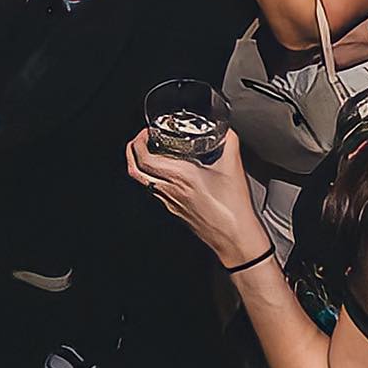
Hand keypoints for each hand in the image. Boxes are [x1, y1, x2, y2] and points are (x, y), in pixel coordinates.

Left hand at [126, 127, 269, 268]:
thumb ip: (229, 141)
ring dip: (139, 165)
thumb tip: (226, 129)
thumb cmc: (233, 209)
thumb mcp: (233, 167)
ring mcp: (170, 203)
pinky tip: (164, 173)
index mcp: (180, 177)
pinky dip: (152, 178)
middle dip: (132, 152)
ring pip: (142, 182)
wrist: (235, 239)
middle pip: (135, 171)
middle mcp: (169, 190)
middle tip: (139, 140)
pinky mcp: (175, 211)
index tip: (145, 132)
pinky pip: (154, 191)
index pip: (145, 158)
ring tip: (148, 153)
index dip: (139, 141)